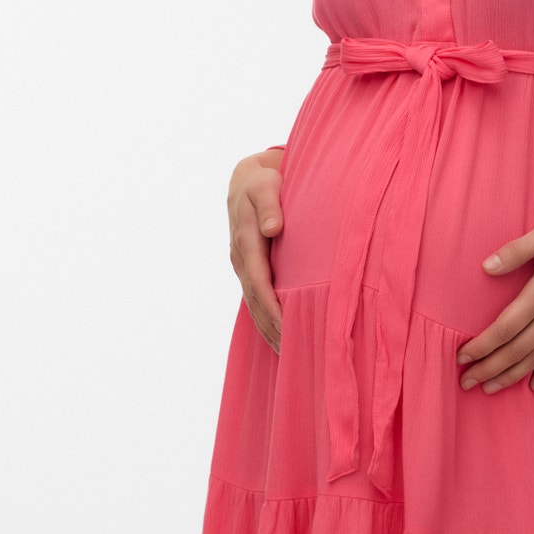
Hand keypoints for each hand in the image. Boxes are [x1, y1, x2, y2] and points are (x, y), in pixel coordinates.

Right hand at [227, 147, 285, 352]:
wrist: (247, 179)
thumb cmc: (262, 181)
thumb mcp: (266, 185)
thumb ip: (270, 206)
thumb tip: (273, 229)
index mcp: (246, 242)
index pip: (260, 282)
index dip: (273, 307)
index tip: (288, 328)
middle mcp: (241, 259)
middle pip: (256, 301)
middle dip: (273, 327)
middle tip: (293, 352)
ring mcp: (242, 265)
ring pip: (253, 305)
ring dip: (268, 329)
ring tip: (287, 354)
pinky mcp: (248, 268)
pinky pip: (255, 299)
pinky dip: (265, 319)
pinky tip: (277, 336)